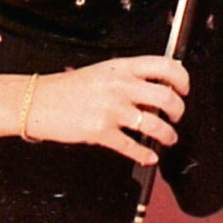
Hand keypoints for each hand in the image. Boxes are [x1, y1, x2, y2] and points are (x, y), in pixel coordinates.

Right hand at [22, 56, 187, 164]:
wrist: (37, 102)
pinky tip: (149, 157)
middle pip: (167, 97)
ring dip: (168, 134)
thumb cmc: (69, 88)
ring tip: (169, 138)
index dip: (182, 78)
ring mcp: (111, 109)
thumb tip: (157, 94)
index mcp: (122, 67)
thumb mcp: (103, 72)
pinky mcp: (100, 132)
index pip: (165, 66)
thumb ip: (130, 80)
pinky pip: (132, 146)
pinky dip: (145, 154)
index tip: (184, 89)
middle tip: (178, 116)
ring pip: (155, 124)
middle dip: (179, 110)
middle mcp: (120, 86)